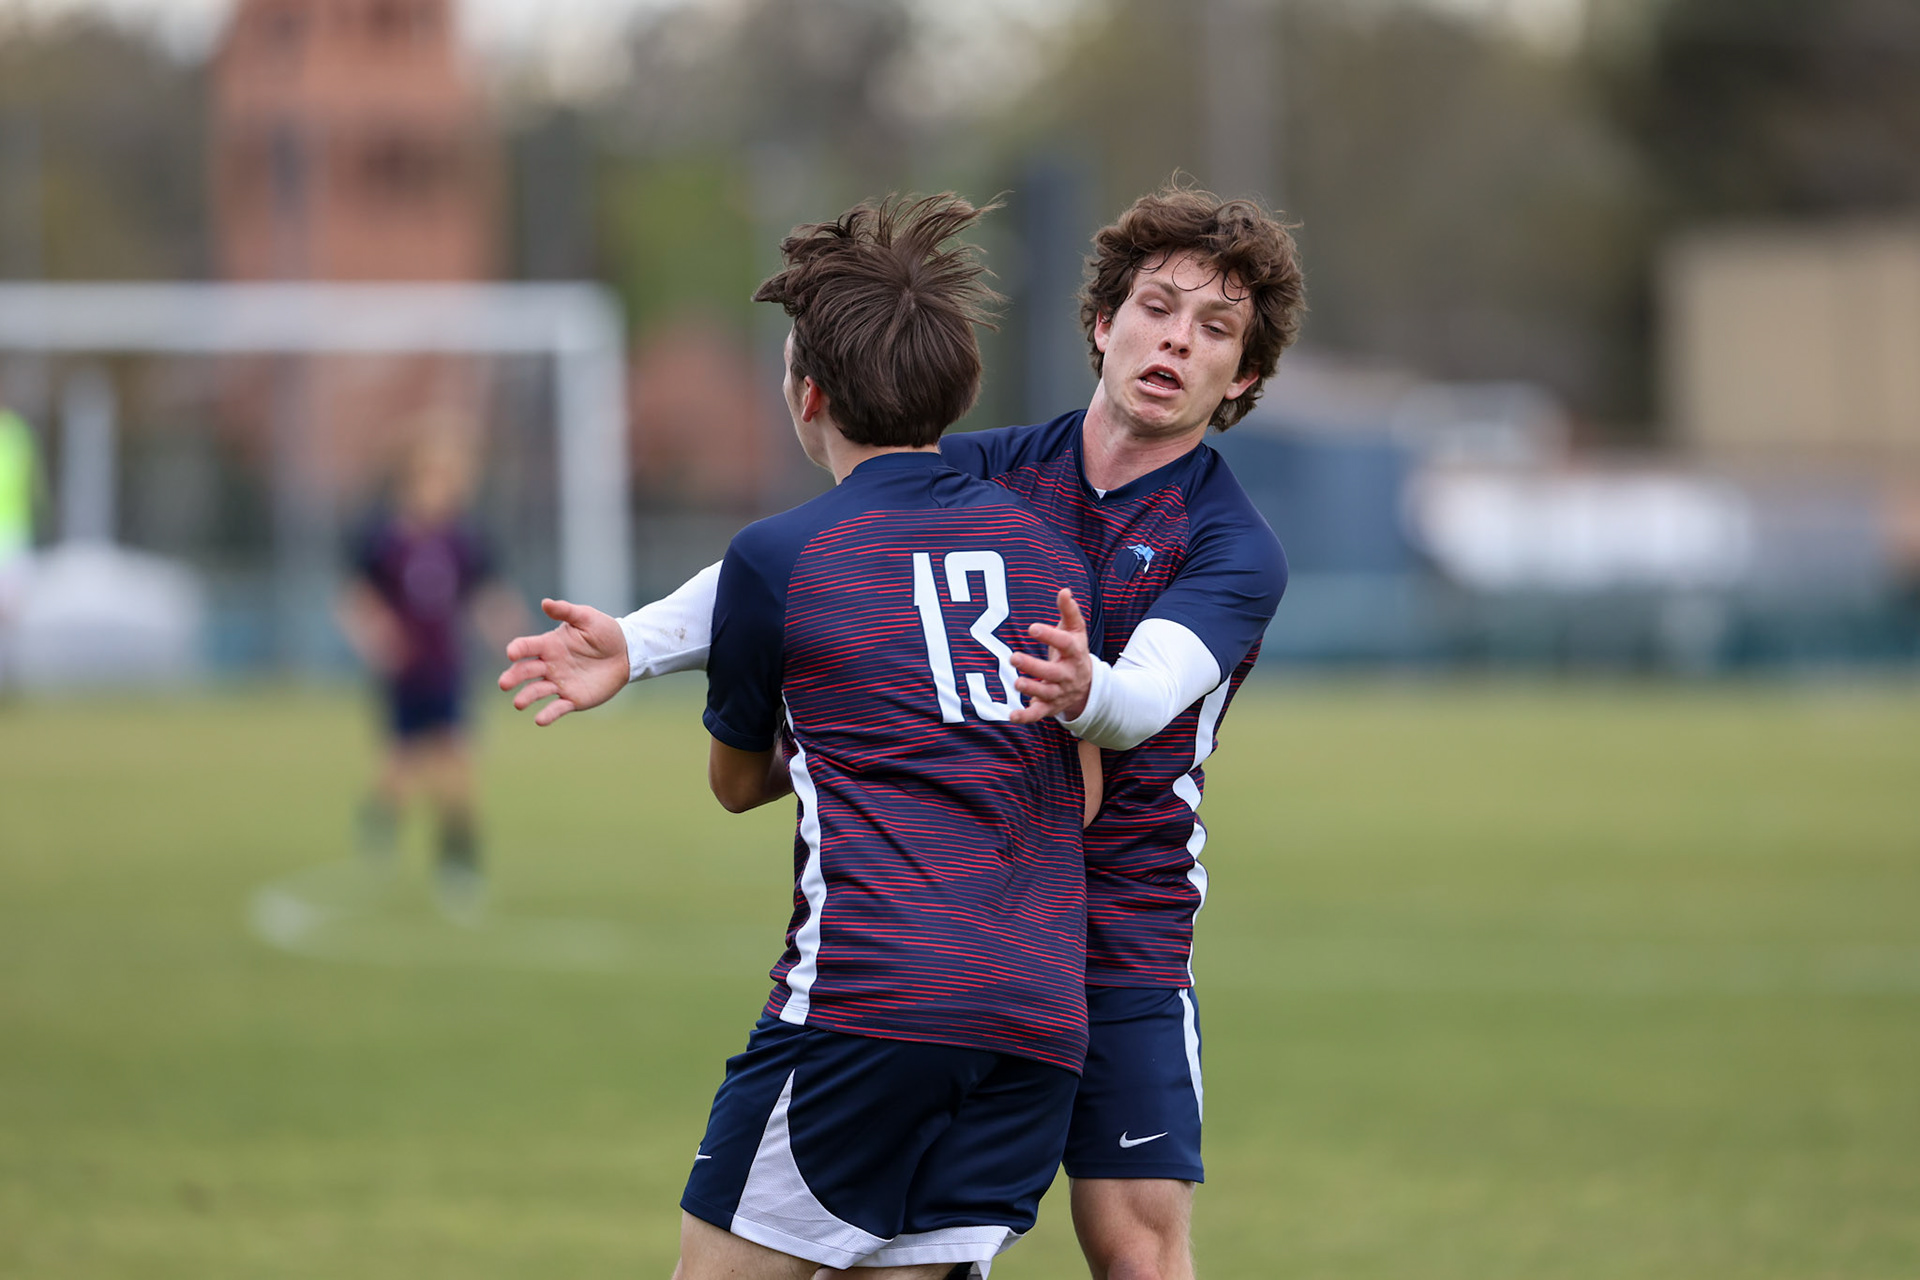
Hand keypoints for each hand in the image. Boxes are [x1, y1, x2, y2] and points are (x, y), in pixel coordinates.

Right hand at [497, 598, 629, 725]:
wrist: (626, 653)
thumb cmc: (604, 632)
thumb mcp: (587, 617)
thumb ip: (566, 611)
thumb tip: (545, 602)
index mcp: (549, 645)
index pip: (526, 647)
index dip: (517, 649)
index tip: (511, 653)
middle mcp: (549, 665)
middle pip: (525, 672)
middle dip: (513, 677)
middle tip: (504, 684)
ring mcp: (559, 684)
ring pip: (536, 691)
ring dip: (526, 697)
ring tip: (519, 703)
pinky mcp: (572, 699)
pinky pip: (557, 708)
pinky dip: (547, 714)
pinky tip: (540, 719)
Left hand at [1009, 588, 1092, 723]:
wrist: (1087, 685)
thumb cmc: (1073, 652)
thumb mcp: (1076, 632)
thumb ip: (1069, 612)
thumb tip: (1065, 591)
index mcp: (1075, 653)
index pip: (1065, 644)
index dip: (1050, 636)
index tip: (1032, 628)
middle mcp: (1069, 675)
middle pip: (1053, 673)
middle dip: (1034, 667)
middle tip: (1013, 657)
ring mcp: (1060, 692)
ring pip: (1046, 694)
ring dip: (1031, 689)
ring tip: (1016, 683)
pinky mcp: (1050, 707)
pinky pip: (1038, 714)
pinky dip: (1026, 717)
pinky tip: (1011, 715)